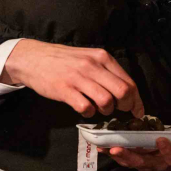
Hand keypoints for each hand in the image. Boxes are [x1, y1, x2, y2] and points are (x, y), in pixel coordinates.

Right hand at [1, 39, 143, 117]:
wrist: (33, 58)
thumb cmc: (63, 60)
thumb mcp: (88, 57)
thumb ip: (106, 71)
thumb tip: (126, 91)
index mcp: (102, 57)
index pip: (128, 82)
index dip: (136, 100)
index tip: (137, 111)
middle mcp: (92, 66)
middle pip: (122, 92)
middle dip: (125, 106)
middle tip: (120, 111)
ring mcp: (78, 78)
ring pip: (106, 101)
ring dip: (106, 111)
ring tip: (99, 109)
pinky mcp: (65, 90)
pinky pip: (86, 108)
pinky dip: (89, 113)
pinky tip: (84, 108)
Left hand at [100, 134, 170, 170]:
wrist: (168, 168)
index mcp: (169, 160)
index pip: (169, 156)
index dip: (166, 149)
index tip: (161, 139)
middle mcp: (154, 164)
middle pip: (141, 162)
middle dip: (129, 156)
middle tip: (117, 149)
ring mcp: (141, 165)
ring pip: (128, 162)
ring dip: (116, 156)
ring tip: (105, 148)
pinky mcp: (132, 163)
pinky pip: (121, 160)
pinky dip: (111, 155)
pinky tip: (101, 148)